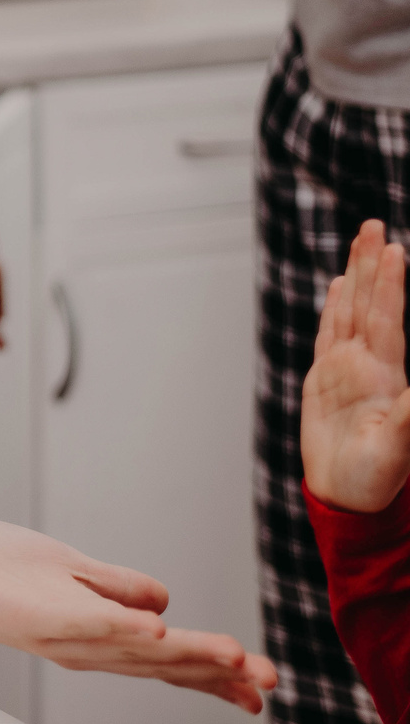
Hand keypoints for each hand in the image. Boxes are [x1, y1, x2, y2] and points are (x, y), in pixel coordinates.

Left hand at [0, 520, 276, 712]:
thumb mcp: (70, 569)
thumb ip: (117, 587)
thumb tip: (165, 603)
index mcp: (95, 634)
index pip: (166, 657)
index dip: (213, 670)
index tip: (261, 684)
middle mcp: (83, 645)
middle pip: (160, 664)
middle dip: (217, 673)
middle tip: (268, 684)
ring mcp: (60, 633)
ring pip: (134, 649)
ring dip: (186, 655)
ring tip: (236, 659)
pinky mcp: (35, 616)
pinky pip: (85, 624)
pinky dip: (123, 629)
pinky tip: (159, 632)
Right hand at [302, 221, 409, 514]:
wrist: (347, 497)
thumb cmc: (375, 478)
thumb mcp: (399, 445)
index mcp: (385, 377)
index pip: (387, 319)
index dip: (390, 285)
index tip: (395, 250)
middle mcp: (368, 366)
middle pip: (370, 305)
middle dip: (373, 266)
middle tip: (375, 226)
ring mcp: (346, 370)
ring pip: (351, 313)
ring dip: (356, 277)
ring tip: (361, 242)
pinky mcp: (324, 380)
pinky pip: (329, 336)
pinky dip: (333, 309)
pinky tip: (338, 287)